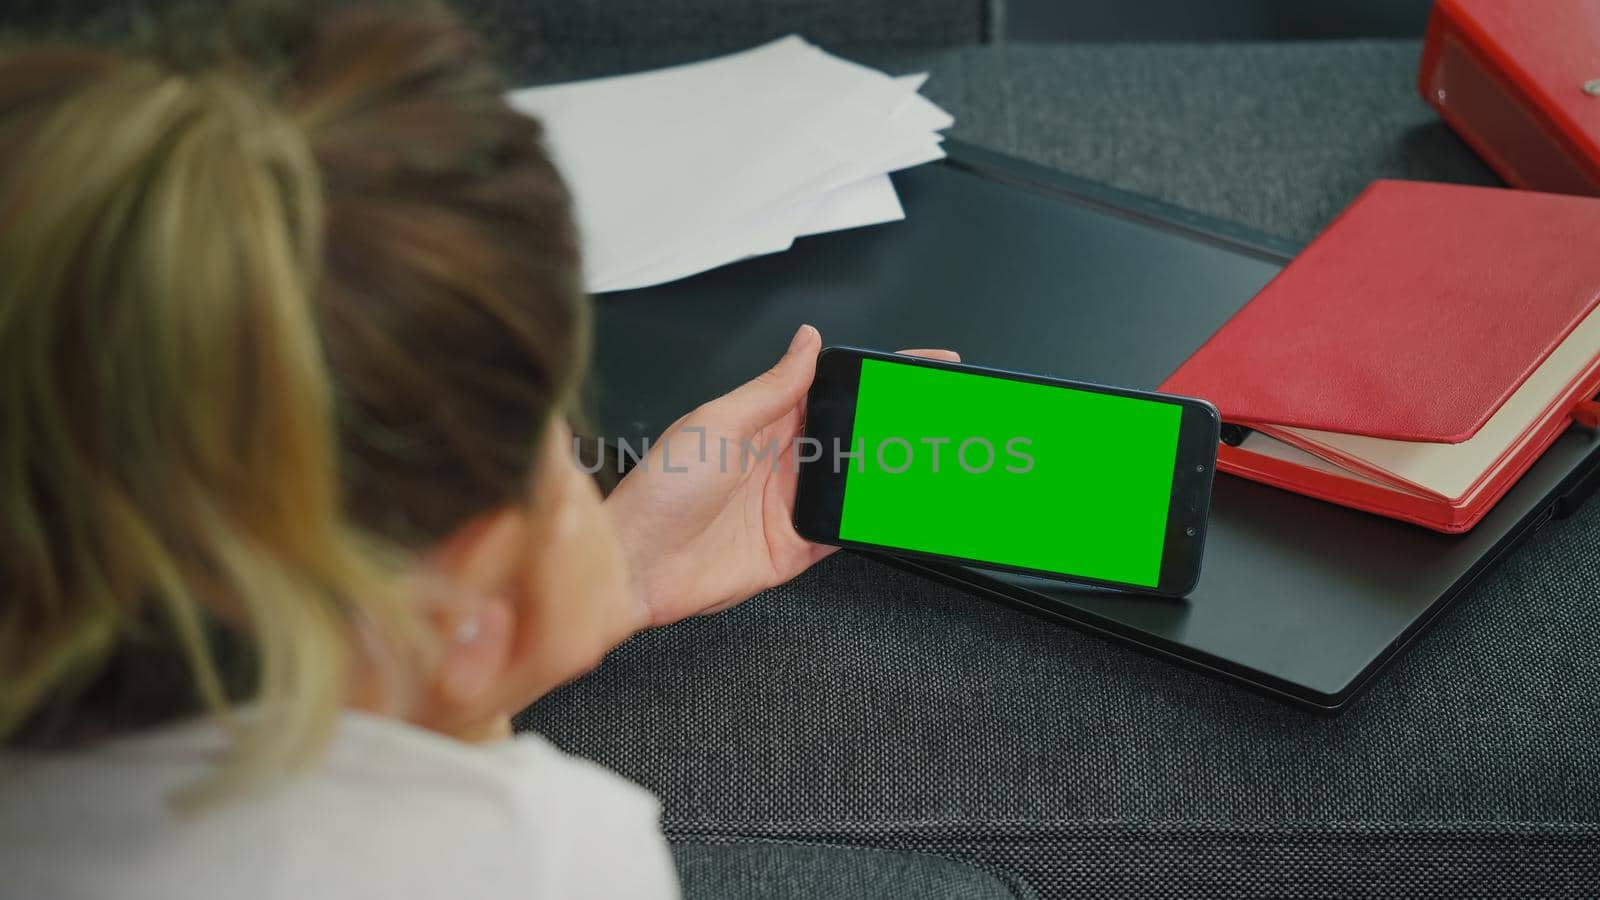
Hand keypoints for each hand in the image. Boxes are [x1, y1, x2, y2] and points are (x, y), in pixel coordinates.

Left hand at [605, 325, 958, 627]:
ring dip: (891, 470)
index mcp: (763, 420)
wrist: (635, 566)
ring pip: (857, 480)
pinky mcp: (795, 547)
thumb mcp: (718, 422)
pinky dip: (872, 520)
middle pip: (853, 433)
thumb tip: (806, 342)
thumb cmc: (659, 491)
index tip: (919, 366)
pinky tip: (895, 509)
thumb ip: (771, 387)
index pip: (832, 388)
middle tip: (940, 413)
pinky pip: (845, 530)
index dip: (876, 376)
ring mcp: (790, 503)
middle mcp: (781, 459)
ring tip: (931, 457)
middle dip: (897, 422)